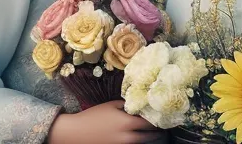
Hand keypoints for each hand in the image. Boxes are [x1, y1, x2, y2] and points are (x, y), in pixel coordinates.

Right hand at [49, 100, 164, 143]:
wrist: (76, 133)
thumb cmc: (93, 116)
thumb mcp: (111, 105)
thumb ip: (127, 105)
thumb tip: (139, 103)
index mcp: (127, 123)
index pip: (150, 122)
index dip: (158, 119)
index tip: (164, 115)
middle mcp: (127, 137)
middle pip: (150, 137)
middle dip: (159, 132)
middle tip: (165, 127)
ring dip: (152, 140)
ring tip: (159, 135)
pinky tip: (143, 140)